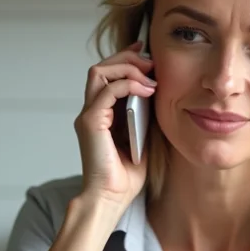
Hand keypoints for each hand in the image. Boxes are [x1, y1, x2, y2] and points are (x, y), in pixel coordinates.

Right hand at [74, 41, 156, 209]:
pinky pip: (106, 92)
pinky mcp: (90, 123)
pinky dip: (127, 85)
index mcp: (102, 112)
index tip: (146, 53)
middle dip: (127, 59)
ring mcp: (89, 115)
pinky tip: (146, 90)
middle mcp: (92, 110)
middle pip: (101, 67)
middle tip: (151, 63)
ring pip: (99, 72)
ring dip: (127, 68)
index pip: (108, 74)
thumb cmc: (127, 174)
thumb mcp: (144, 135)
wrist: (113, 197)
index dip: (126, 59)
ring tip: (149, 76)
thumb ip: (146, 113)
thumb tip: (160, 90)